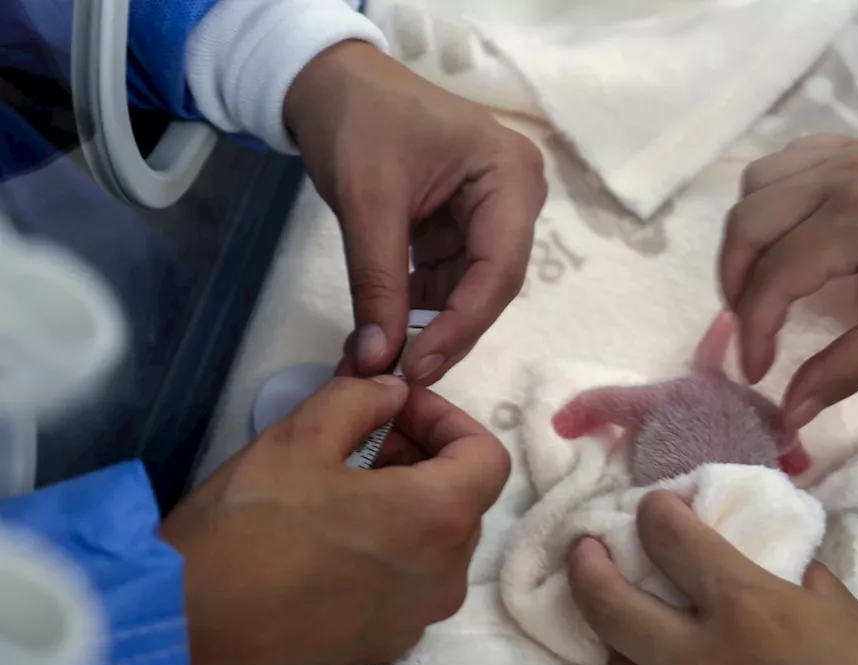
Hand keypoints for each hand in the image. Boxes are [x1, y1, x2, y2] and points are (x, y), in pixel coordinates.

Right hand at [161, 376, 508, 664]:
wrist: (181, 634)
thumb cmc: (244, 530)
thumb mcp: (299, 438)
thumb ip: (360, 400)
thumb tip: (392, 394)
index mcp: (437, 519)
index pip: (486, 456)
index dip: (447, 420)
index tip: (396, 410)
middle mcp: (445, 577)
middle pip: (462, 500)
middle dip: (422, 459)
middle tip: (362, 440)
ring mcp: (416, 619)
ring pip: (434, 545)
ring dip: (403, 506)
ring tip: (338, 489)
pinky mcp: (383, 648)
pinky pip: (404, 586)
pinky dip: (385, 553)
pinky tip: (326, 543)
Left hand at [283, 41, 546, 381]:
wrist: (330, 80)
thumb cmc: (356, 119)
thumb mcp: (366, 201)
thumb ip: (377, 283)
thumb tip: (377, 361)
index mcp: (509, 176)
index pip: (499, 269)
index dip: (461, 325)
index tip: (418, 367)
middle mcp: (514, 197)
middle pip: (489, 285)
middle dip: (444, 332)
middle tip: (400, 378)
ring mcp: (490, 213)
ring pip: (467, 290)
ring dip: (426, 327)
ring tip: (382, 365)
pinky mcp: (462, 226)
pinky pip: (447, 278)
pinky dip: (414, 308)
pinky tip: (383, 337)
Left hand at [568, 491, 857, 664]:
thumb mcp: (838, 605)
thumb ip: (787, 575)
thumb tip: (760, 554)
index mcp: (748, 607)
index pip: (672, 542)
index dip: (655, 514)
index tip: (655, 507)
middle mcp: (705, 660)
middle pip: (612, 607)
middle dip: (588, 568)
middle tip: (586, 549)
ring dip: (611, 640)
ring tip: (618, 621)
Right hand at [720, 135, 857, 427]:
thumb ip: (843, 369)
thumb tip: (789, 414)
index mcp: (857, 220)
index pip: (775, 276)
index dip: (754, 330)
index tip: (759, 374)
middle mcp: (840, 175)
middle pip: (749, 222)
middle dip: (735, 282)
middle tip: (751, 328)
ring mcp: (847, 152)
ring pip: (759, 183)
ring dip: (749, 235)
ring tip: (764, 280)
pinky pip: (790, 161)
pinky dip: (774, 197)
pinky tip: (790, 233)